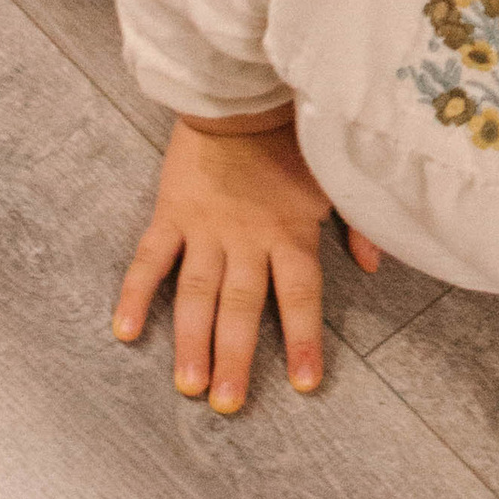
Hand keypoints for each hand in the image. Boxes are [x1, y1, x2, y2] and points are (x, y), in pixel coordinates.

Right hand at [111, 113, 382, 410]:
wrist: (241, 92)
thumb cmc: (291, 137)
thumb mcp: (332, 178)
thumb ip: (355, 224)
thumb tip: (373, 266)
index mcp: (290, 233)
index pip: (299, 297)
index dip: (302, 339)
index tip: (303, 384)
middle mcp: (247, 239)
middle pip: (242, 306)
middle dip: (235, 358)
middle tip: (228, 406)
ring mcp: (205, 229)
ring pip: (196, 294)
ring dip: (191, 342)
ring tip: (188, 386)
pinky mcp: (171, 213)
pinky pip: (150, 259)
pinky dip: (135, 294)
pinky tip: (126, 332)